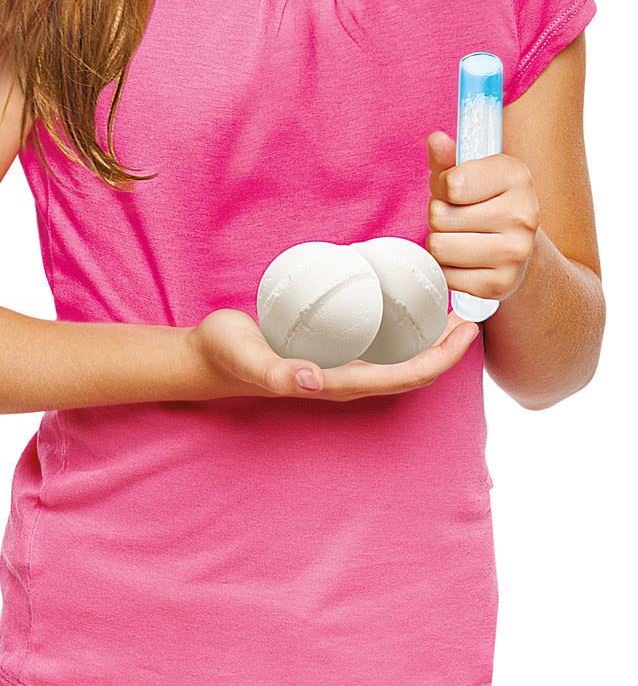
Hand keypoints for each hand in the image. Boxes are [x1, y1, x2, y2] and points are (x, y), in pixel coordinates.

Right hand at [187, 306, 479, 402]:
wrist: (209, 354)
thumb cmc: (231, 354)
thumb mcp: (250, 359)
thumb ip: (276, 373)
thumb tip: (310, 380)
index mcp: (337, 384)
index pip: (405, 377)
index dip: (442, 358)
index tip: (467, 330)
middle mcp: (347, 378)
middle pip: (412, 369)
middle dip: (448, 347)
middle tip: (473, 311)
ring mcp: (341, 365)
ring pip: (400, 356)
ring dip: (432, 338)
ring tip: (453, 305)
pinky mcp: (334, 350)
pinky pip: (381, 343)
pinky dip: (406, 327)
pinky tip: (413, 302)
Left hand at [426, 131, 540, 301]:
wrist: (521, 252)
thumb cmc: (487, 205)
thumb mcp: (472, 174)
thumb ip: (449, 158)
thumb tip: (436, 140)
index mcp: (518, 177)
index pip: (451, 183)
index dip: (442, 187)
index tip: (456, 191)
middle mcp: (524, 215)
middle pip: (440, 216)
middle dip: (439, 217)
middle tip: (458, 219)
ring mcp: (515, 253)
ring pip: (439, 247)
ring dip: (440, 243)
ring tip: (460, 238)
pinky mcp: (500, 284)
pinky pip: (446, 275)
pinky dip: (447, 269)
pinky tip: (466, 261)